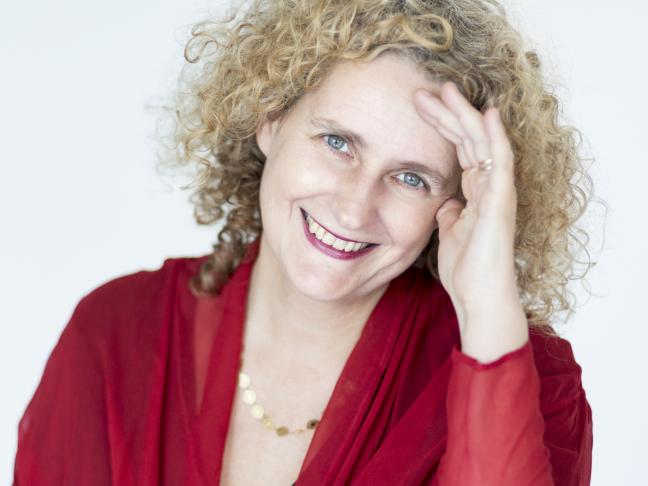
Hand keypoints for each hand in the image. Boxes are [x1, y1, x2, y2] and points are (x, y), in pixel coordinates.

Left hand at [414, 82, 527, 360]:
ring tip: (445, 89)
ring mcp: (497, 193)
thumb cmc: (465, 270)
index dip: (441, 126)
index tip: (419, 107)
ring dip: (464, 115)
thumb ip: (449, 213)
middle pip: (468, 140)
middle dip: (447, 113)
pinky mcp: (501, 203)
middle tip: (423, 91)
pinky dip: (495, 138)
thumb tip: (445, 201)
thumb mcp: (448, 233)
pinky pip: (501, 163)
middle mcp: (488, 187)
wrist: (477, 298)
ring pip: (483, 143)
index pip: (458, 149)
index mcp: (474, 192)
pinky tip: (486, 114)